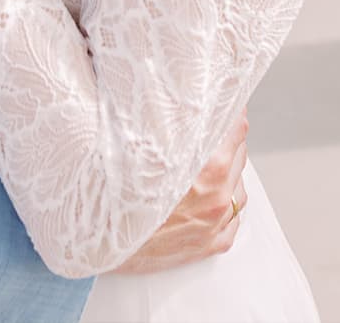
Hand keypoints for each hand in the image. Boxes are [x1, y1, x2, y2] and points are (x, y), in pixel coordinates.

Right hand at [114, 114, 248, 273]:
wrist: (100, 239)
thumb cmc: (115, 192)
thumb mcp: (138, 142)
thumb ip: (165, 121)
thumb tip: (167, 94)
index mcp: (208, 166)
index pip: (236, 128)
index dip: (228, 111)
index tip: (221, 103)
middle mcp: (217, 194)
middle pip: (239, 155)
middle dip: (224, 142)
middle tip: (203, 133)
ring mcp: (216, 221)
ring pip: (239, 187)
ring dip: (227, 175)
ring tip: (200, 168)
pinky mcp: (210, 244)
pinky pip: (233, 221)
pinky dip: (224, 207)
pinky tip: (206, 199)